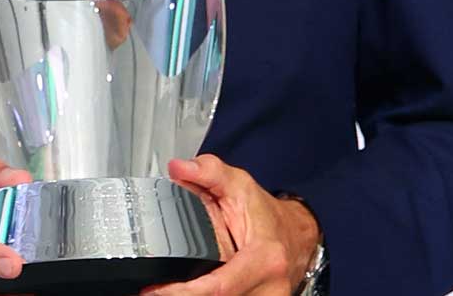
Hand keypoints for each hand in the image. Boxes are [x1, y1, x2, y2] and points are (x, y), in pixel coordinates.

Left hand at [144, 154, 318, 294]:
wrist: (297, 237)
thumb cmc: (268, 216)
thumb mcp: (240, 186)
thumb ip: (209, 173)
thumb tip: (179, 169)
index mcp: (265, 258)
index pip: (219, 287)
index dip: (185, 292)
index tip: (156, 291)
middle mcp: (270, 287)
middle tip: (156, 288)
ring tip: (174, 286)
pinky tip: (197, 290)